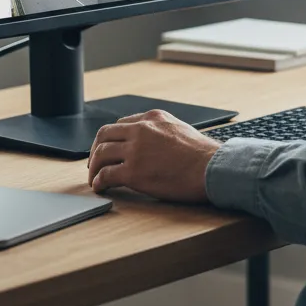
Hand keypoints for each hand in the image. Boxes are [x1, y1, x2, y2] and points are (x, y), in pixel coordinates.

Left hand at [87, 110, 220, 202]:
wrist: (211, 167)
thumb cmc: (203, 154)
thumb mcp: (180, 129)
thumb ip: (161, 131)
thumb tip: (152, 143)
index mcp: (153, 118)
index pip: (121, 124)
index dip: (111, 139)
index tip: (109, 150)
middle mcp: (141, 129)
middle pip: (104, 135)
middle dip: (95, 150)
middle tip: (95, 163)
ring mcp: (136, 150)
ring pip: (101, 154)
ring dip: (94, 167)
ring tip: (95, 178)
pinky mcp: (134, 172)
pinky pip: (106, 175)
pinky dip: (99, 181)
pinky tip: (101, 187)